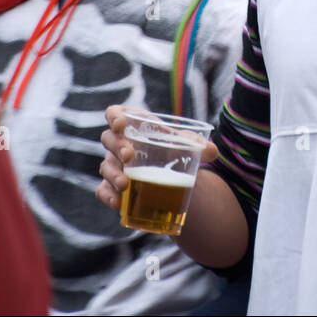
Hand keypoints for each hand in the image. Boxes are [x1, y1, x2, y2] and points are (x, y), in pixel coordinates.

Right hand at [95, 106, 217, 210]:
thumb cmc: (174, 152)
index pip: (116, 114)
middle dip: (117, 146)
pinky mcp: (112, 186)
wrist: (173, 178)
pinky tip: (118, 203)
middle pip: (108, 139)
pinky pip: (103, 190)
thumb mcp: (186, 146)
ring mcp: (114, 165)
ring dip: (113, 174)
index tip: (122, 124)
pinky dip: (108, 196)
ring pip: (105, 166)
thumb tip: (212, 151)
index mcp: (135, 126)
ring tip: (125, 184)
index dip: (115, 116)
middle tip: (130, 155)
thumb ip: (199, 146)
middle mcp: (120, 144)